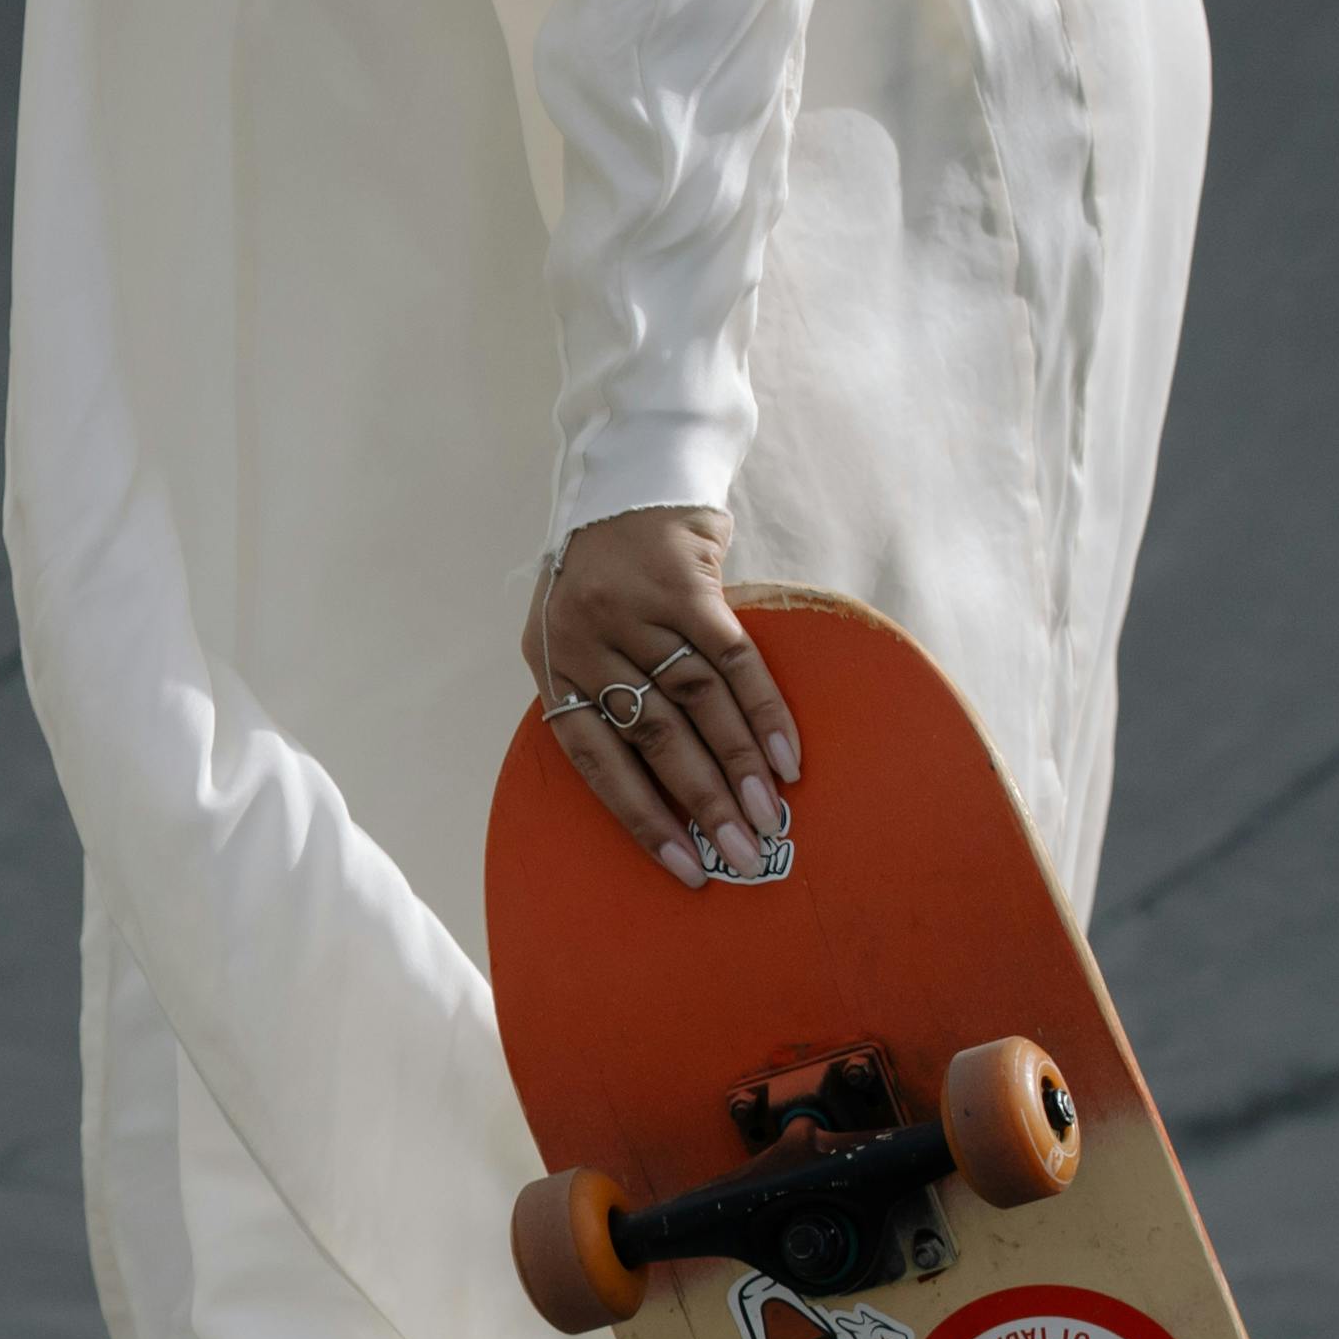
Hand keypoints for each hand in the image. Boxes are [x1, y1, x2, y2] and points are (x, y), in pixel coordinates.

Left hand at [520, 505, 798, 887]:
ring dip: (740, 767)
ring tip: (771, 818)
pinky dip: (764, 712)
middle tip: (741, 856)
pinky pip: (733, 661)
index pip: (593, 759)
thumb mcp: (578, 631)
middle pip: (651, 738)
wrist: (633, 472)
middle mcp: (584, 638)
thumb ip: (605, 692)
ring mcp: (634, 609)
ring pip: (696, 705)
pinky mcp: (685, 584)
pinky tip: (787, 757)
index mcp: (550, 662)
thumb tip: (660, 783)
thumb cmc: (608, 571)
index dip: (641, 816)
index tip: (685, 866)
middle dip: (700, 805)